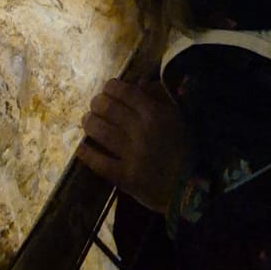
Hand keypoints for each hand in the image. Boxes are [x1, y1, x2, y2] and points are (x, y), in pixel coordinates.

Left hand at [75, 77, 192, 212]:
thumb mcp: (178, 118)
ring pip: (101, 133)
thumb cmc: (185, 149)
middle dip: (97, 103)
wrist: (189, 188)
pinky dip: (87, 154)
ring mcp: (132, 155)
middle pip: (109, 109)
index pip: (126, 92)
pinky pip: (100, 163)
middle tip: (95, 104)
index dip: (111, 87)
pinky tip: (81, 148)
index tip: (108, 88)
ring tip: (87, 120)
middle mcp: (141, 131)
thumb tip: (139, 81)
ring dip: (89, 123)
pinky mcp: (125, 177)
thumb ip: (160, 97)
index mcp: (156, 114)